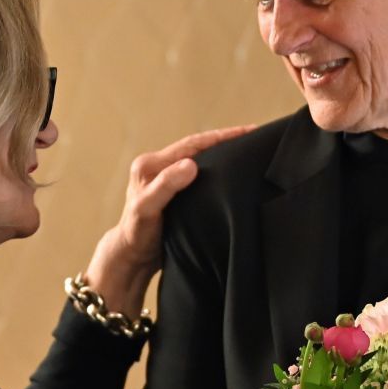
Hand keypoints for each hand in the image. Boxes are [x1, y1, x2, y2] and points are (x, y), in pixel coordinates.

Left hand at [83, 124, 254, 314]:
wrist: (132, 257)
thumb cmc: (137, 234)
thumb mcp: (147, 209)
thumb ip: (166, 186)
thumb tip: (191, 164)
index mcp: (150, 164)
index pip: (193, 144)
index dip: (221, 137)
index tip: (248, 132)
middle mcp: (157, 167)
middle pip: (197, 148)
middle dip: (225, 141)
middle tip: (255, 138)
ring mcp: (165, 179)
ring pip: (199, 160)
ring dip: (222, 155)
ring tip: (248, 151)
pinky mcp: (173, 192)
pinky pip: (199, 176)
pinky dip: (215, 171)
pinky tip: (231, 174)